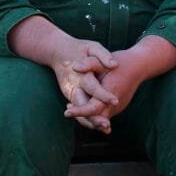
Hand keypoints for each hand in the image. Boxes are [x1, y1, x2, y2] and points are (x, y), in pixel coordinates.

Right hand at [6, 15, 120, 132]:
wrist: (59, 52)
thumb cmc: (80, 48)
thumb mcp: (93, 47)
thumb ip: (103, 55)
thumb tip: (114, 65)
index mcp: (81, 74)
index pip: (93, 87)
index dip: (103, 95)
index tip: (115, 100)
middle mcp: (73, 85)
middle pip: (83, 104)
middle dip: (94, 116)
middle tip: (106, 125)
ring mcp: (70, 92)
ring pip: (80, 110)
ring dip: (91, 121)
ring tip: (106, 128)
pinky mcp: (71, 95)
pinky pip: (79, 108)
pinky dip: (87, 118)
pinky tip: (100, 124)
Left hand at [64, 35, 175, 131]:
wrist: (139, 65)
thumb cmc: (121, 62)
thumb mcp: (103, 60)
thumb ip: (89, 64)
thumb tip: (74, 67)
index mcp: (110, 93)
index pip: (92, 109)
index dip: (79, 111)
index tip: (66, 112)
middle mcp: (115, 104)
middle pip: (95, 119)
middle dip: (81, 118)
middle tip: (68, 111)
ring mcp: (118, 107)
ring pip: (100, 119)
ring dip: (86, 117)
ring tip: (71, 108)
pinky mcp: (118, 107)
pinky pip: (105, 115)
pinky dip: (94, 114)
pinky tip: (84, 105)